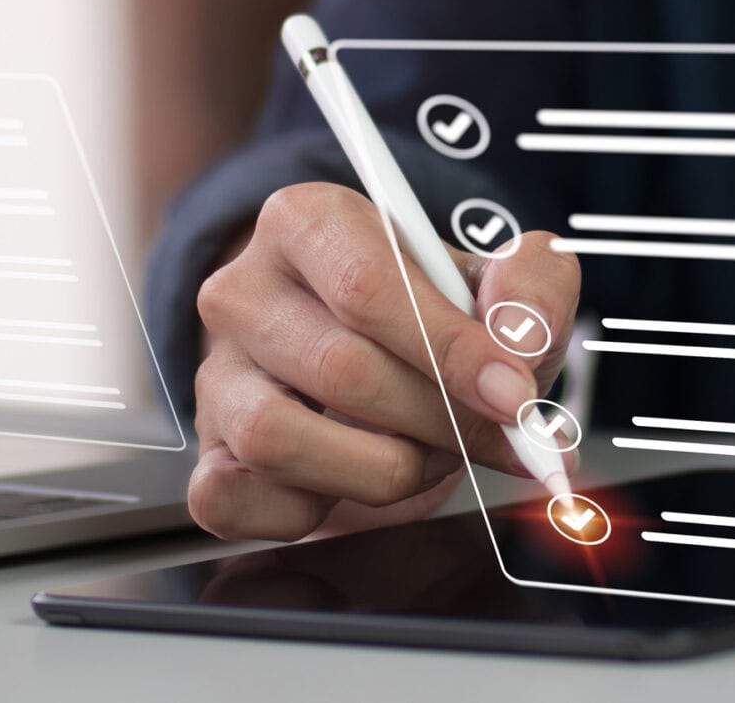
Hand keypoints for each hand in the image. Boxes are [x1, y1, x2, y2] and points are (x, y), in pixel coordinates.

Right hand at [188, 183, 579, 540]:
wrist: (377, 367)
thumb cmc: (433, 321)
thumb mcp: (497, 285)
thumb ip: (530, 290)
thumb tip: (520, 344)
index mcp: (308, 221)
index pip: (369, 285)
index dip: (450, 351)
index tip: (513, 398)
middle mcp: (243, 290)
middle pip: (341, 370)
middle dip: (439, 423)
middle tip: (491, 438)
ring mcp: (215, 374)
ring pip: (278, 439)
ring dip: (379, 470)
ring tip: (422, 456)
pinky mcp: (204, 452)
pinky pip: (230, 499)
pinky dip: (307, 512)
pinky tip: (349, 485)